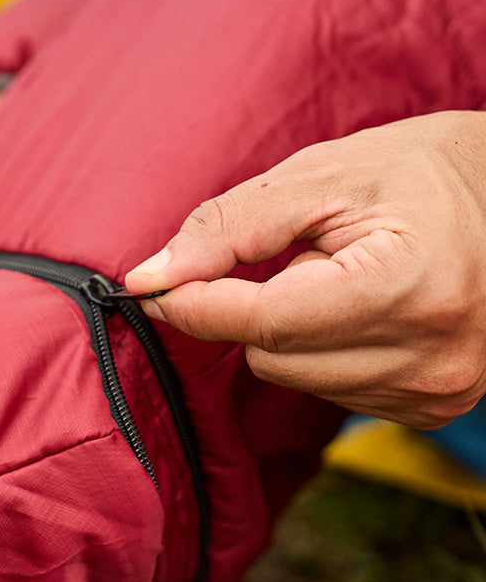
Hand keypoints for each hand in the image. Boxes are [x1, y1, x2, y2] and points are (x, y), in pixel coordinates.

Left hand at [125, 111, 485, 427]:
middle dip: (258, 308)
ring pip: (293, 378)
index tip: (157, 285)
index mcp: (406, 289)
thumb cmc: (424, 174)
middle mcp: (427, 358)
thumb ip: (228, 227)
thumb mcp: (324, 176)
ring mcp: (433, 391)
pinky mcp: (429, 408)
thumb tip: (149, 278)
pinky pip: (328, 391)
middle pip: (269, 357)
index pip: (262, 321)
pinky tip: (363, 313)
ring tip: (346, 279)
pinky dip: (324, 352)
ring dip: (292, 332)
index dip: (196, 302)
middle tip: (300, 258)